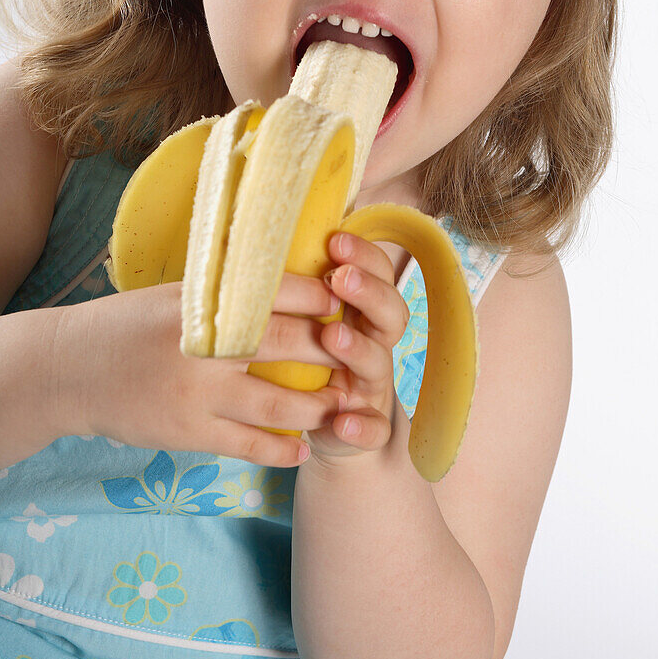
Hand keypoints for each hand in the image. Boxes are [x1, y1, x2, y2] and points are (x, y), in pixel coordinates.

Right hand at [52, 277, 346, 468]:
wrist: (70, 368)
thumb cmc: (129, 324)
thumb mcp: (176, 295)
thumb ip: (227, 294)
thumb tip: (289, 286)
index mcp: (204, 301)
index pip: (281, 292)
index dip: (323, 297)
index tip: (349, 301)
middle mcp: (204, 344)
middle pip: (290, 345)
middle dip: (334, 351)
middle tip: (362, 354)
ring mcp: (197, 392)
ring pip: (279, 403)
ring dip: (319, 406)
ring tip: (342, 404)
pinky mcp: (188, 431)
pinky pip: (247, 445)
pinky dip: (280, 450)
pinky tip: (302, 449)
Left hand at [303, 231, 410, 467]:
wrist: (323, 426)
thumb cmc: (302, 359)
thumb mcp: (298, 316)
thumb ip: (295, 283)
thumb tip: (268, 230)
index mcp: (360, 311)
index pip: (376, 274)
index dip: (363, 255)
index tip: (335, 240)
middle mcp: (372, 344)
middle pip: (389, 314)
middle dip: (368, 294)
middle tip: (340, 279)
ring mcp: (371, 386)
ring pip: (378, 364)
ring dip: (358, 349)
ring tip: (333, 336)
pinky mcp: (365, 428)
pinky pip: (372, 429)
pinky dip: (361, 426)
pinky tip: (343, 421)